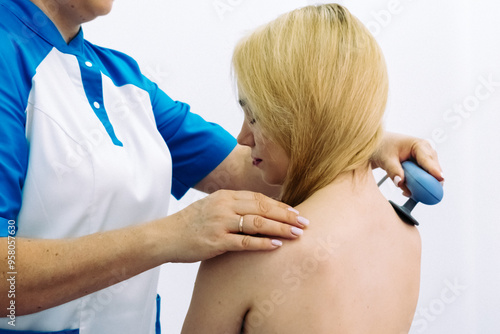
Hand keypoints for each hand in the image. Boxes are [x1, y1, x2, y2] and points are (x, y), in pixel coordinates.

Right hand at [166, 190, 307, 262]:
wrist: (165, 236)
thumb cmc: (190, 224)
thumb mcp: (212, 207)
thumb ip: (233, 206)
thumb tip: (258, 212)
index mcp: (225, 196)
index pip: (258, 198)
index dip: (279, 205)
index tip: (295, 212)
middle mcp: (225, 205)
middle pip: (262, 207)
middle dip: (286, 215)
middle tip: (305, 222)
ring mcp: (220, 223)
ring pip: (257, 223)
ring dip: (280, 228)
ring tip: (297, 234)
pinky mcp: (216, 241)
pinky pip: (244, 242)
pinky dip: (263, 243)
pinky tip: (277, 245)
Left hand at [372, 132, 443, 195]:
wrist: (380, 145)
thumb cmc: (383, 147)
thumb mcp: (386, 159)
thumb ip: (393, 171)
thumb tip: (400, 182)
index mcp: (419, 145)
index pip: (428, 159)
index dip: (435, 170)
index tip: (440, 179)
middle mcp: (426, 151)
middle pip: (433, 169)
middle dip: (429, 182)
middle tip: (422, 194)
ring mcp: (426, 160)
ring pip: (430, 176)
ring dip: (421, 185)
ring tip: (408, 191)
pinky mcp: (423, 167)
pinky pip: (424, 178)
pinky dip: (417, 185)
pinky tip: (407, 189)